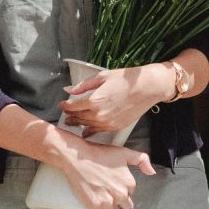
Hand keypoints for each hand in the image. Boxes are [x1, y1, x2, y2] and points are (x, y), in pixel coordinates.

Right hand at [55, 134, 155, 208]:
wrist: (78, 157)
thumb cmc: (98, 154)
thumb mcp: (124, 152)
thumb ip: (141, 159)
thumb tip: (152, 172)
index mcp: (129, 183)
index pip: (130, 197)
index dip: (123, 196)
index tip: (115, 193)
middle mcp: (120, 194)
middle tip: (110, 206)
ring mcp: (107, 201)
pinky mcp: (94, 206)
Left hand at [58, 63, 173, 135]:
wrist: (146, 88)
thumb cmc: (125, 79)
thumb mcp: (102, 77)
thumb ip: (83, 86)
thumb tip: (68, 90)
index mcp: (94, 100)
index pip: (73, 106)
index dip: (65, 105)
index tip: (61, 104)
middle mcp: (99, 114)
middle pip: (79, 117)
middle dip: (70, 115)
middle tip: (65, 115)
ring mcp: (107, 122)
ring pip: (87, 125)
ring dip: (78, 124)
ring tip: (72, 122)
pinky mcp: (115, 127)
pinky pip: (98, 131)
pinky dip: (90, 131)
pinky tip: (85, 131)